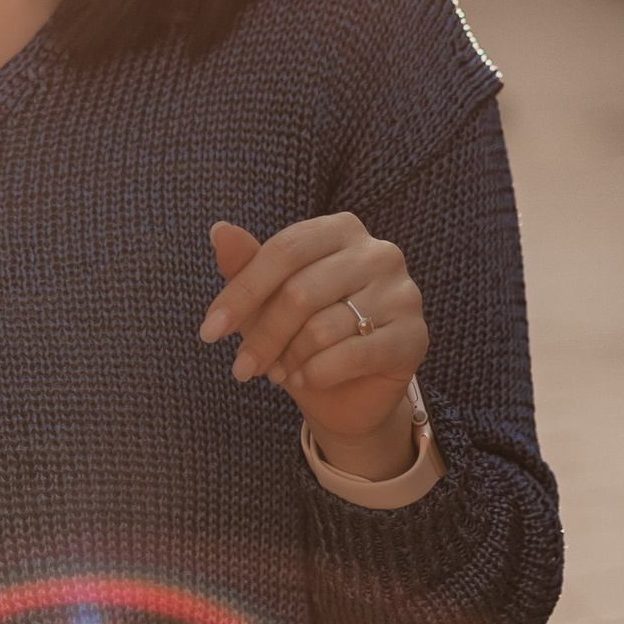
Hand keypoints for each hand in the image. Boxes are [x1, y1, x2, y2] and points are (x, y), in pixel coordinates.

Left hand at [200, 215, 427, 480]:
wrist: (350, 393)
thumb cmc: (303, 335)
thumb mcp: (268, 303)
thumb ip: (246, 266)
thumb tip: (219, 230)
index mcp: (341, 230)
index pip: (284, 251)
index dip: (242, 292)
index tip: (208, 332)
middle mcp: (379, 252)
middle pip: (300, 291)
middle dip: (261, 336)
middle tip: (240, 368)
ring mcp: (402, 292)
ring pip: (324, 326)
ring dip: (289, 357)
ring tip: (278, 372)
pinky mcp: (414, 335)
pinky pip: (353, 354)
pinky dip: (318, 373)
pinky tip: (304, 380)